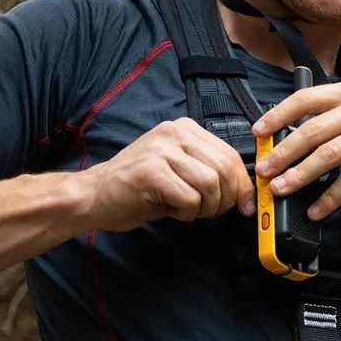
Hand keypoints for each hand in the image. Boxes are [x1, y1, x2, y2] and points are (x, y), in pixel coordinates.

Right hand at [78, 118, 254, 230]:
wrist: (94, 196)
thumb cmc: (138, 188)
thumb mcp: (178, 171)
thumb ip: (208, 172)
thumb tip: (244, 193)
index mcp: (184, 129)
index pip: (229, 153)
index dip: (242, 184)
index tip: (246, 204)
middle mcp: (174, 133)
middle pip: (223, 167)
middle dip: (227, 198)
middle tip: (212, 212)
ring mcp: (161, 151)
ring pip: (210, 182)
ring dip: (206, 206)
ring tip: (189, 210)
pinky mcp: (152, 172)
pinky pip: (190, 198)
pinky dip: (187, 212)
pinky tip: (172, 210)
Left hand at [253, 79, 340, 219]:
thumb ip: (340, 115)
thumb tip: (297, 135)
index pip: (306, 98)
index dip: (278, 115)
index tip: (259, 132)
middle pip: (311, 130)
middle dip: (282, 152)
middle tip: (264, 170)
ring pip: (327, 154)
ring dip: (300, 175)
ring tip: (282, 190)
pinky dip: (331, 197)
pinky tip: (318, 209)